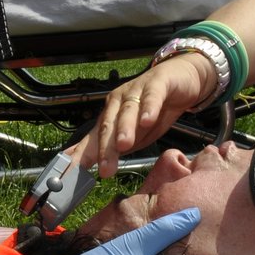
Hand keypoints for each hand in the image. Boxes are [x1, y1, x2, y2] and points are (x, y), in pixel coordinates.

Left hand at [77, 52, 215, 178]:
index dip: (82, 156)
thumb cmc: (157, 109)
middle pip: (108, 126)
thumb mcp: (138, 135)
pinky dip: (149, 108)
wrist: (181, 78)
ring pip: (127, 111)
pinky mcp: (157, 83)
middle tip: (105, 169)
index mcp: (110, 117)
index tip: (74, 175)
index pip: (93, 139)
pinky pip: (152, 96)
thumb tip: (98, 168)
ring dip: (124, 128)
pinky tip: (147, 120)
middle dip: (105, 148)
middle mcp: (118, 103)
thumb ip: (119, 149)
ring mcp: (136, 90)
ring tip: (123, 145)